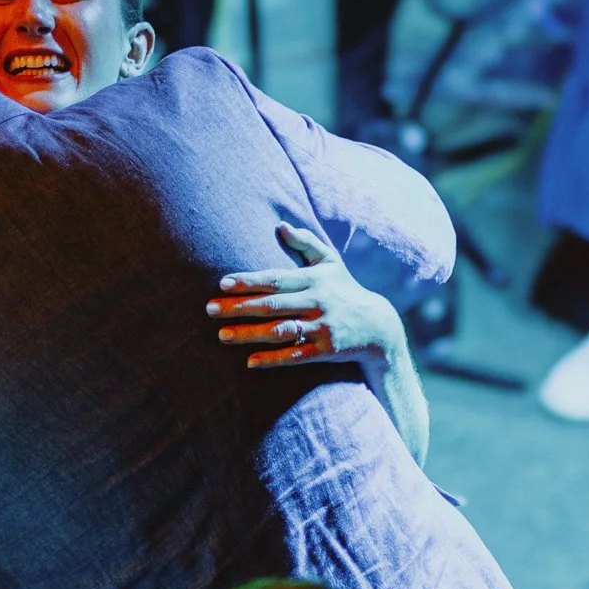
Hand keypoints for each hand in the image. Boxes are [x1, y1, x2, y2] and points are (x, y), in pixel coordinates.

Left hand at [207, 223, 409, 367]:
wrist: (378, 327)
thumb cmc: (345, 289)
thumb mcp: (331, 262)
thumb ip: (306, 243)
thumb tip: (280, 225)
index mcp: (314, 280)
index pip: (276, 279)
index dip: (249, 280)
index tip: (223, 283)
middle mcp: (316, 302)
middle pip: (272, 305)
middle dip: (239, 307)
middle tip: (210, 309)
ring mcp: (321, 328)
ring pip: (280, 331)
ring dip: (249, 334)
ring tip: (222, 336)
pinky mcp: (325, 350)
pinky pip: (295, 355)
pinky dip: (273, 359)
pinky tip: (250, 362)